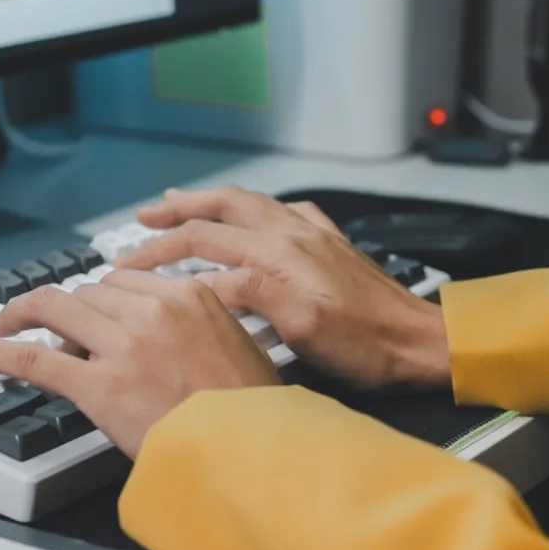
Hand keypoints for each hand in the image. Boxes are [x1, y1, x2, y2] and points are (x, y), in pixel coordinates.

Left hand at [0, 272, 279, 457]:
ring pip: (55, 311)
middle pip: (87, 293)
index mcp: (191, 295)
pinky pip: (31, 356)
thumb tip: (166, 340)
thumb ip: (198, 329)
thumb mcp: (238, 350)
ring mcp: (123, 345)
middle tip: (44, 329)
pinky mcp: (97, 384)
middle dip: (64, 312)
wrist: (250, 456)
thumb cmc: (251, 416)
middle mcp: (154, 310)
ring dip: (23, 318)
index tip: (84, 314)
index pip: (124, 280)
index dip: (97, 299)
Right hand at [117, 186, 451, 392]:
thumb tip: (205, 281)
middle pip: (222, 207)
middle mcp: (295, 233)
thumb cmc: (367, 346)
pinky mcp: (328, 244)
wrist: (420, 343)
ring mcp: (313, 234)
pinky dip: (250, 210)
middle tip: (142, 218)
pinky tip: (248, 217)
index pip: (204, 240)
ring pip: (249, 203)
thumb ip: (251, 295)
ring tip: (179, 204)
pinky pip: (279, 212)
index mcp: (282, 253)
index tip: (128, 265)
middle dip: (177, 210)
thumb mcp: (303, 329)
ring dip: (209, 203)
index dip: (160, 251)